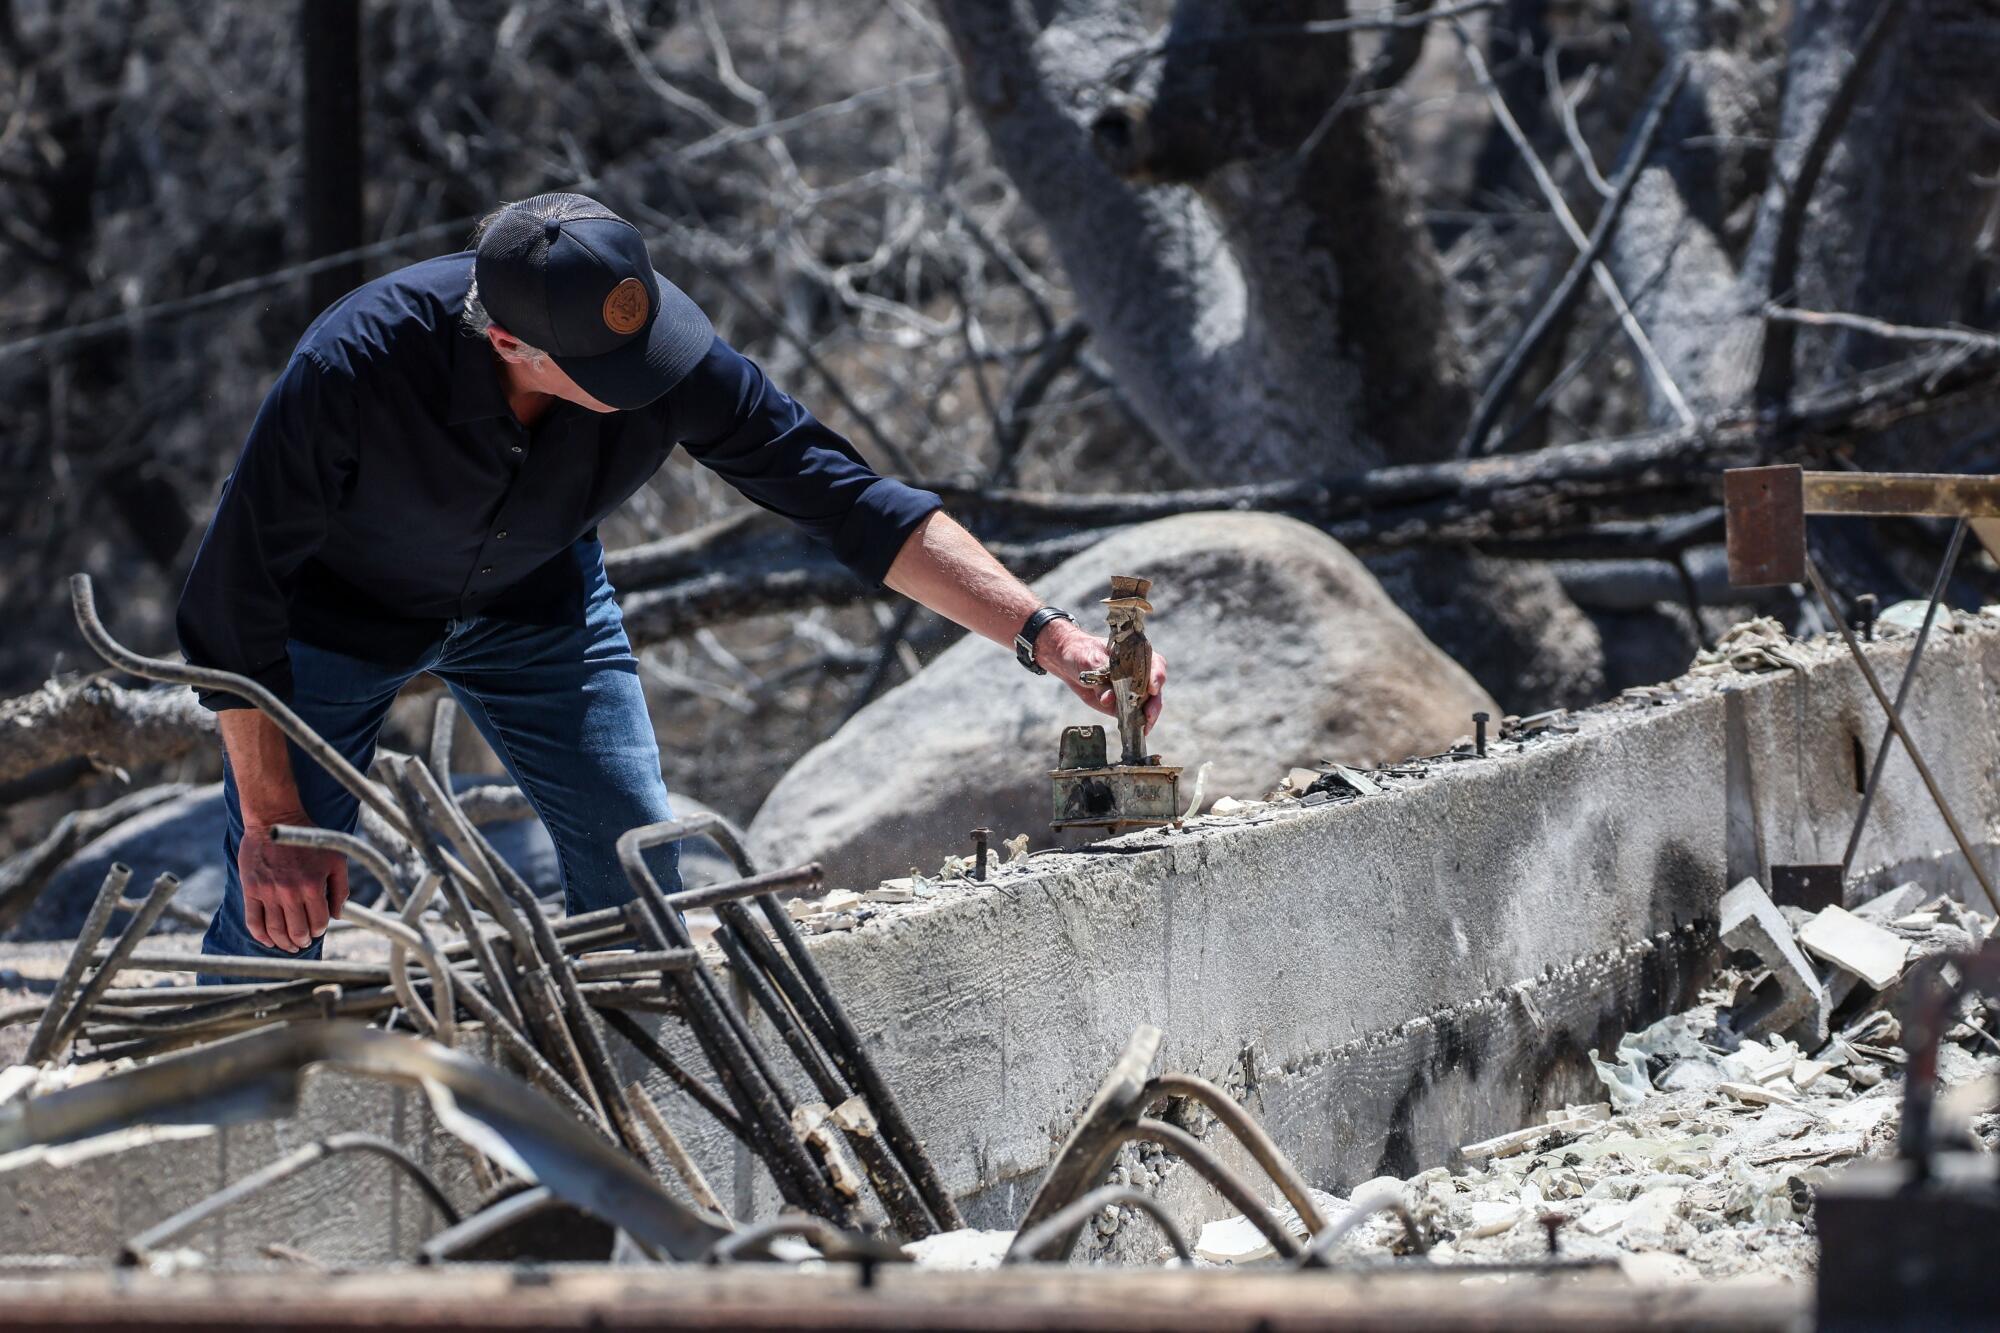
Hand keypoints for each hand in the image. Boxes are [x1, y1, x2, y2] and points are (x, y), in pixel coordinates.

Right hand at [238, 815, 348, 950]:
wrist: (274, 821)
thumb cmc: (308, 839)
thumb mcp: (335, 859)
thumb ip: (341, 888)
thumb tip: (338, 915)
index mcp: (313, 886)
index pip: (318, 922)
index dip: (319, 931)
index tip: (317, 931)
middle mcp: (290, 892)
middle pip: (297, 931)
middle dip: (302, 941)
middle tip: (303, 943)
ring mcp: (268, 892)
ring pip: (276, 930)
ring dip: (283, 943)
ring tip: (289, 945)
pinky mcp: (250, 889)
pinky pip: (253, 921)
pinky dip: (261, 936)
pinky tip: (268, 941)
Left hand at [1040, 621, 1167, 730]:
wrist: (1069, 663)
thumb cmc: (1083, 654)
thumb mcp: (1091, 662)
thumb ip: (1101, 680)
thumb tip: (1109, 699)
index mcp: (1135, 656)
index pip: (1154, 664)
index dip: (1157, 675)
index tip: (1152, 687)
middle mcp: (1139, 673)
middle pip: (1155, 687)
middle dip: (1154, 702)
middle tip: (1149, 714)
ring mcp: (1132, 690)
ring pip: (1148, 703)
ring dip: (1149, 715)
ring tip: (1145, 726)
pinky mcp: (1122, 704)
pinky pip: (1134, 714)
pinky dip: (1137, 723)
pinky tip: (1138, 731)